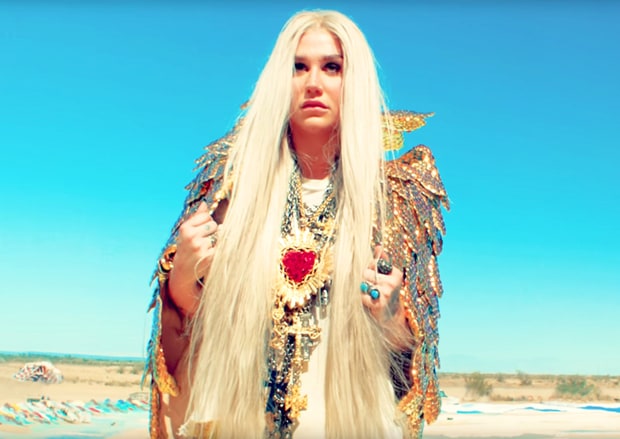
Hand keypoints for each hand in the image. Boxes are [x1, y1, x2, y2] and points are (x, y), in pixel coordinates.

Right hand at [168, 202, 218, 316]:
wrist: (183, 271)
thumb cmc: (186, 248)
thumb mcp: (187, 232)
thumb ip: (196, 217)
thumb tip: (205, 203)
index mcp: (185, 229)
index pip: (206, 216)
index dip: (206, 222)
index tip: (201, 230)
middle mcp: (192, 237)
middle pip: (213, 225)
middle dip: (212, 231)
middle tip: (204, 240)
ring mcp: (201, 247)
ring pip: (219, 235)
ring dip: (216, 240)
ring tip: (206, 248)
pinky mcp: (210, 257)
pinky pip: (222, 245)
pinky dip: (220, 248)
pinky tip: (211, 253)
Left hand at [361, 246, 413, 349]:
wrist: (392, 318)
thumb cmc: (387, 295)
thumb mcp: (387, 277)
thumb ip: (382, 262)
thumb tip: (379, 246)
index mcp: (396, 274)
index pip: (373, 264)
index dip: (369, 270)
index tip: (374, 278)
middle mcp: (393, 282)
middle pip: (366, 274)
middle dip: (365, 281)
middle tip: (373, 289)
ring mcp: (387, 293)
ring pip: (363, 285)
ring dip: (364, 292)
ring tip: (372, 297)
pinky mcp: (380, 303)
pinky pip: (363, 296)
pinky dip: (363, 300)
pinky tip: (371, 303)